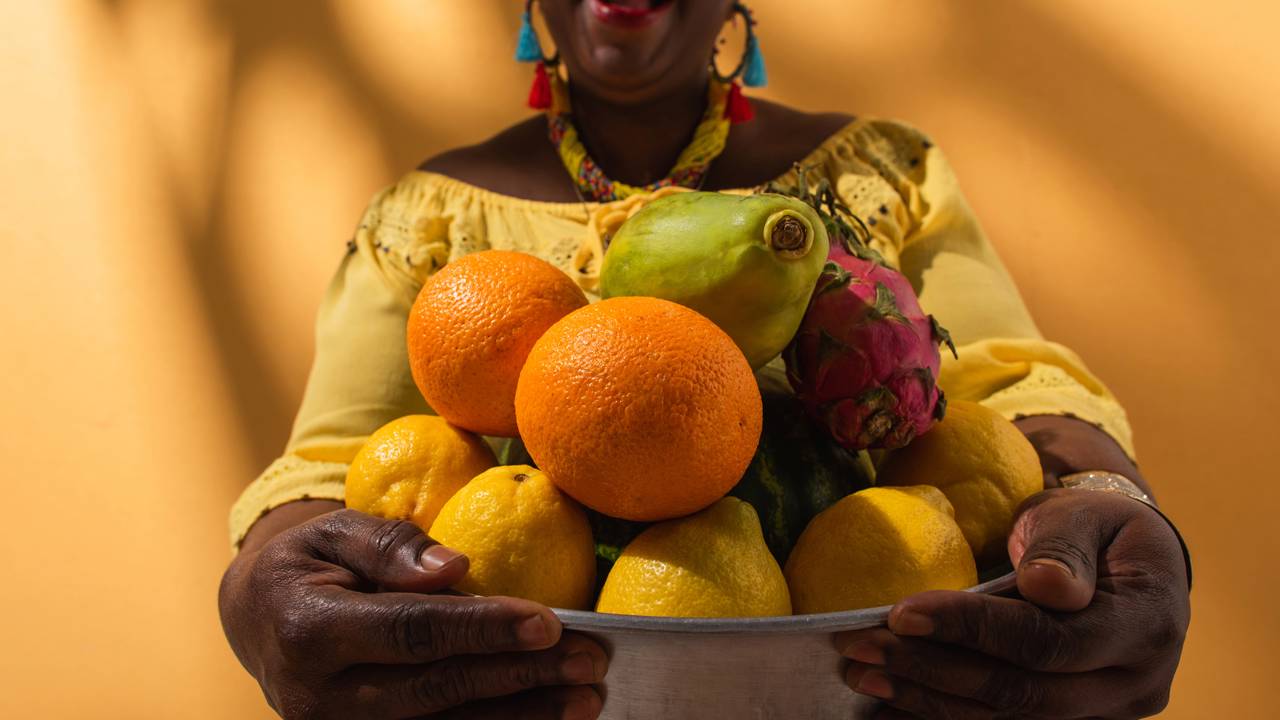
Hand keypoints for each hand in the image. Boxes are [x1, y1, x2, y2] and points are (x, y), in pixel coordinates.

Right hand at [219, 508, 606, 718]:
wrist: (256, 620)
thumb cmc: (306, 565)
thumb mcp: (333, 532)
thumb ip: (389, 546)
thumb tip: (456, 568)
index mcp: (309, 632)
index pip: (413, 633)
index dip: (484, 630)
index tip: (549, 622)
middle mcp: (317, 698)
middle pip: (437, 691)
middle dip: (520, 678)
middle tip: (588, 662)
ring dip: (519, 718)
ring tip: (584, 699)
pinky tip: (543, 718)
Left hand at [835, 489, 1189, 718]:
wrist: (1126, 559)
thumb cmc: (1097, 526)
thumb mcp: (1085, 515)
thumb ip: (1065, 549)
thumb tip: (1047, 588)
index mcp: (1147, 624)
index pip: (1048, 640)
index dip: (972, 629)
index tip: (902, 612)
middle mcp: (1134, 683)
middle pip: (1024, 692)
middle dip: (934, 670)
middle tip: (862, 648)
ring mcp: (1105, 712)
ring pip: (1009, 718)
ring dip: (929, 700)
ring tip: (863, 674)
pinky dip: (943, 715)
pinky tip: (889, 707)